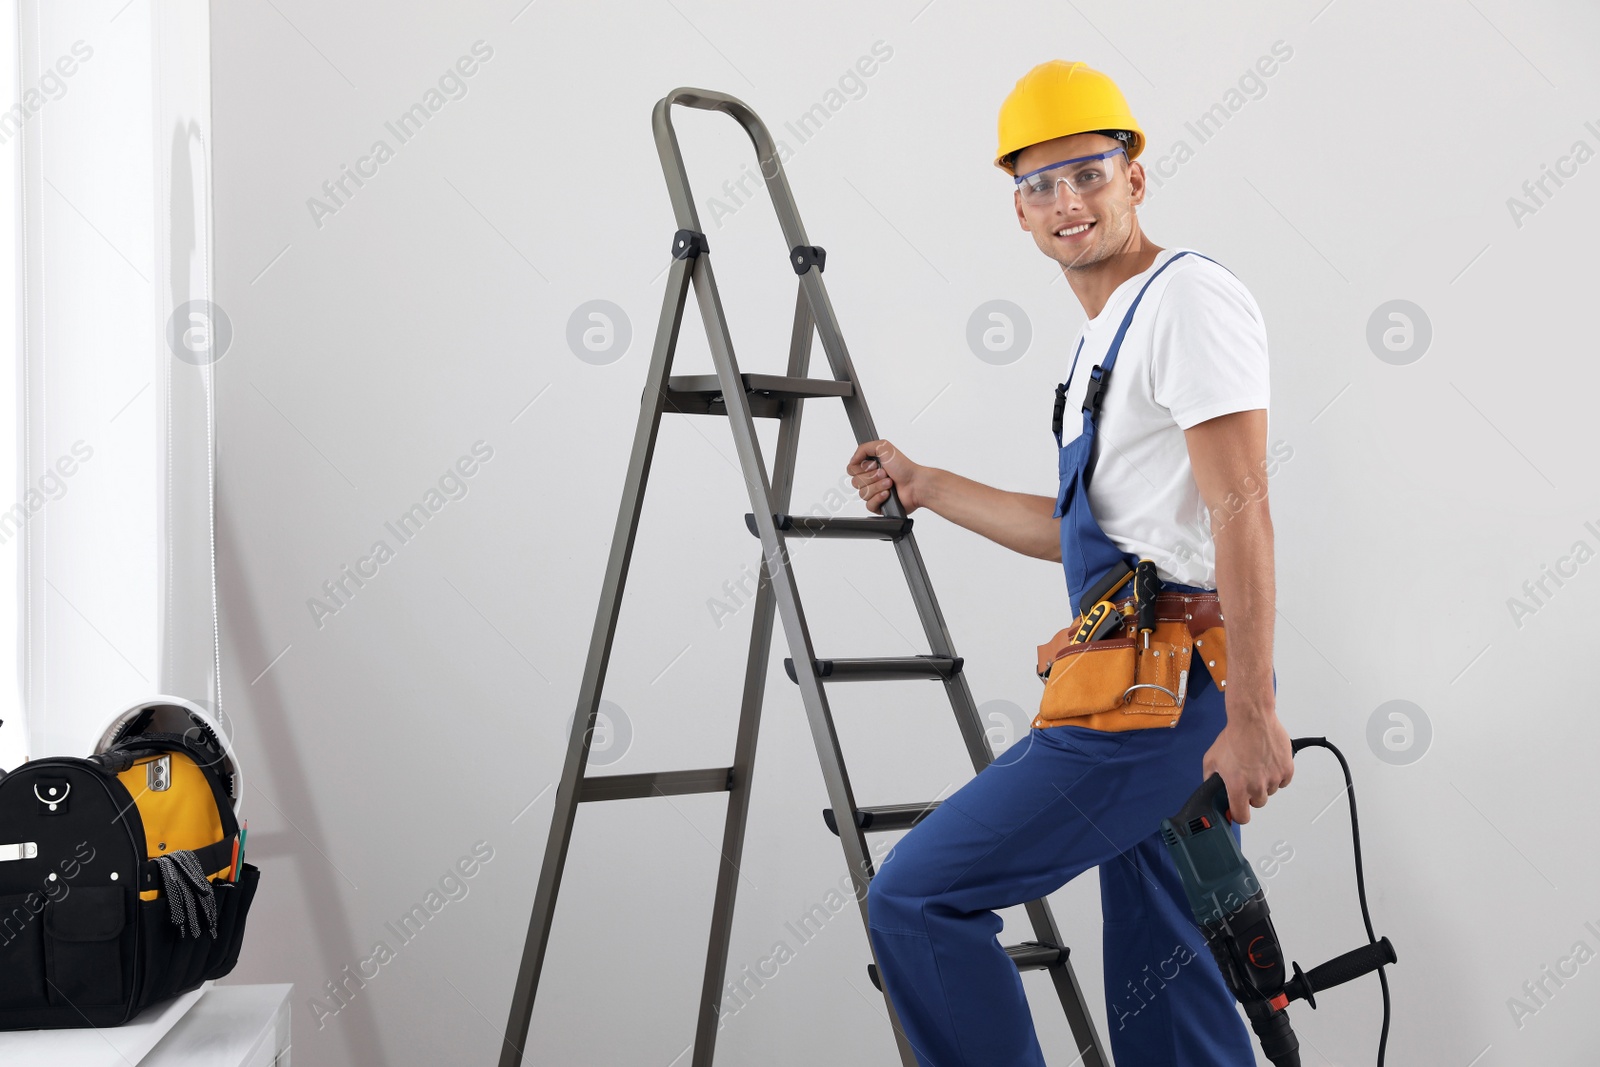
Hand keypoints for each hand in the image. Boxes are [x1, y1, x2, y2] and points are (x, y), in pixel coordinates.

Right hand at [846, 439, 925, 514]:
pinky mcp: (878, 506)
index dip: (861, 468)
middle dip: (872, 477)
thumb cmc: (904, 467)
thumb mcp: (883, 447)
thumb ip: (863, 448)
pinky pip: (869, 505)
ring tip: (890, 484)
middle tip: (885, 474)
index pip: (851, 470)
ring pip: (862, 494)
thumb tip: (852, 459)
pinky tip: (888, 494)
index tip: (874, 465)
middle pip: (855, 482)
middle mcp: (871, 479)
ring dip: (878, 486)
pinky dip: (879, 498)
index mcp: (870, 467)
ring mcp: (874, 493)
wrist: (916, 484)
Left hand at [1201, 710, 1293, 824]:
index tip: (1238, 810)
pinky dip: (1277, 774)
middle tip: (1246, 777)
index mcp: (1238, 787)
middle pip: (1257, 803)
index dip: (1239, 814)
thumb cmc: (1233, 737)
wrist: (1252, 719)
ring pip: (1271, 791)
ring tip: (1256, 764)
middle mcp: (1257, 787)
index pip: (1242, 817)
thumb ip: (1210, 778)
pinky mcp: (1287, 770)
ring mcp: (1274, 779)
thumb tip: (1211, 788)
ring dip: (1265, 783)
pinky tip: (1268, 762)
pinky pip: (1283, 781)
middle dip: (1251, 794)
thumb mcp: (1211, 759)